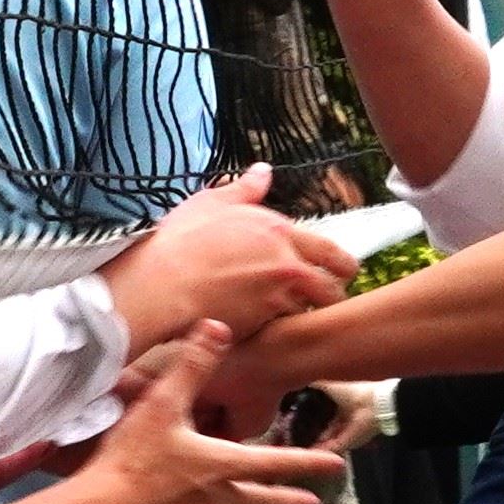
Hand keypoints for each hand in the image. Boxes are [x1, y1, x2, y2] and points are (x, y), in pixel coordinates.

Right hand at [83, 328, 349, 503]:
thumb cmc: (132, 454)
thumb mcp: (162, 401)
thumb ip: (192, 364)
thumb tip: (219, 326)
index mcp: (220, 464)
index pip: (274, 462)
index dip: (307, 462)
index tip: (338, 468)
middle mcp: (215, 498)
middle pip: (262, 501)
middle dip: (290, 502)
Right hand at [104, 173, 358, 357]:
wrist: (160, 284)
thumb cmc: (180, 242)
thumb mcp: (212, 203)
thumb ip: (245, 188)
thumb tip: (263, 170)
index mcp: (280, 233)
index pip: (333, 254)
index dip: (343, 267)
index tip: (342, 273)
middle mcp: (287, 267)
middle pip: (332, 292)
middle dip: (329, 297)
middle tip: (318, 299)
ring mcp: (275, 300)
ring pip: (307, 314)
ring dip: (300, 315)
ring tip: (284, 315)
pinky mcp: (259, 327)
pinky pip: (279, 333)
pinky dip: (274, 332)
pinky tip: (260, 327)